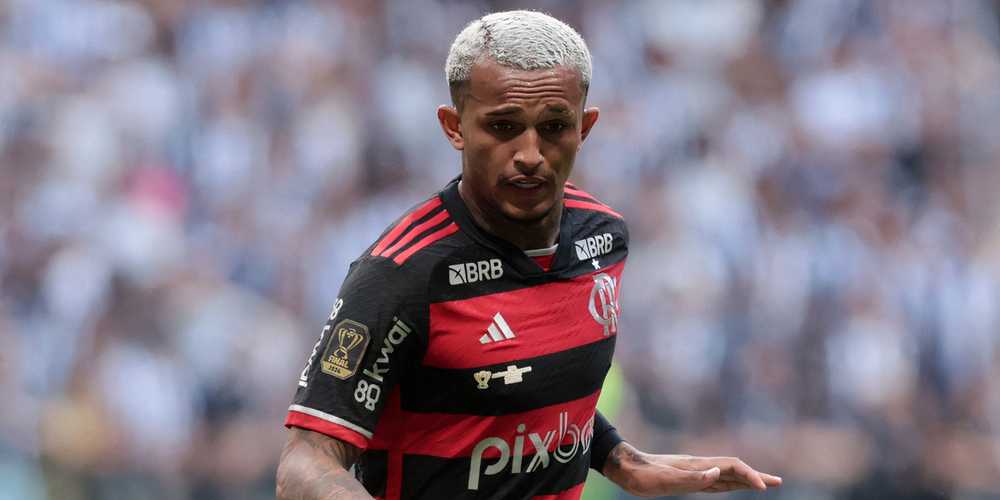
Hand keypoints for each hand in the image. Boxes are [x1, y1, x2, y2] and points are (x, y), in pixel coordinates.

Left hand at [603, 442, 781, 496]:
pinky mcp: (687, 478)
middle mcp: (699, 466)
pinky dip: (730, 483)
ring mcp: (694, 471)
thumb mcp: (666, 479)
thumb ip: (692, 478)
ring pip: (726, 475)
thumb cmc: (643, 475)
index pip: (732, 467)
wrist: (626, 468)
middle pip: (734, 469)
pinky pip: (715, 481)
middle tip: (777, 482)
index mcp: (698, 465)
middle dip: (756, 476)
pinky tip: (733, 486)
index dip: (750, 475)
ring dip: (745, 479)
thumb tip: (717, 473)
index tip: (763, 487)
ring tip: (762, 484)